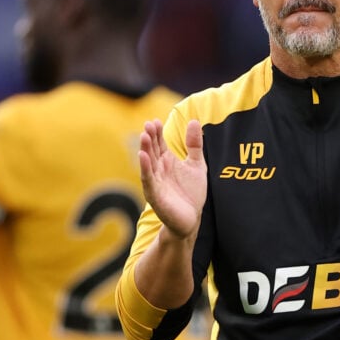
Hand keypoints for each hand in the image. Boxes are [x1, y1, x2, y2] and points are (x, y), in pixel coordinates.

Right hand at [139, 118, 206, 239]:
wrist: (191, 218)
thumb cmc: (191, 192)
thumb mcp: (197, 165)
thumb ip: (194, 145)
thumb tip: (194, 121)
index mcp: (166, 161)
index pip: (159, 143)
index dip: (157, 133)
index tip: (155, 121)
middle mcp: (158, 170)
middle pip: (152, 151)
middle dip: (150, 138)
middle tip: (148, 124)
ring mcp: (155, 182)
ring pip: (148, 163)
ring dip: (145, 150)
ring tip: (144, 136)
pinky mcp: (155, 195)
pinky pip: (149, 180)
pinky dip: (145, 168)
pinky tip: (143, 157)